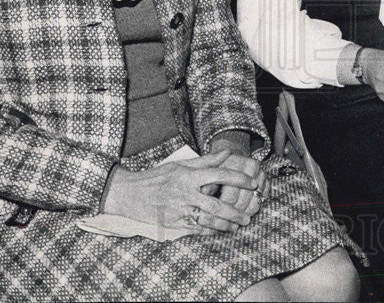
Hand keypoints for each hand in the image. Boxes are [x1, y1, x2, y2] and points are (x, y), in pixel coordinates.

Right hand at [102, 149, 257, 232]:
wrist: (131, 194)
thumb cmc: (158, 177)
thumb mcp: (181, 165)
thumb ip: (207, 160)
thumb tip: (228, 152)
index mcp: (189, 175)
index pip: (219, 175)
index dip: (238, 179)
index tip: (252, 182)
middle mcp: (186, 193)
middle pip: (217, 205)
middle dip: (236, 211)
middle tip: (249, 214)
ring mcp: (180, 210)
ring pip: (209, 221)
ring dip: (226, 225)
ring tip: (238, 225)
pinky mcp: (175, 223)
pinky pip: (197, 230)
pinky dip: (211, 232)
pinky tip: (221, 231)